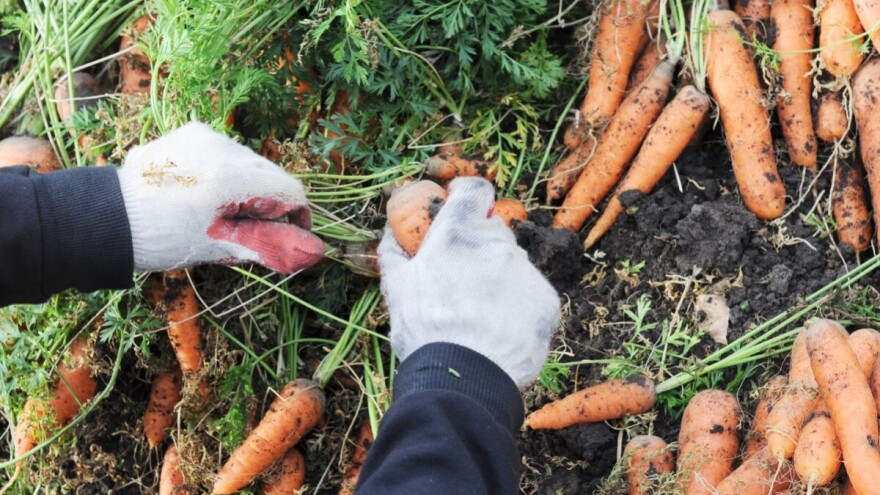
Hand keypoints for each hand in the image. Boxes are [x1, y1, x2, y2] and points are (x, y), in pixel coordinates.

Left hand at [118, 122, 323, 272]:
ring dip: (249, 186)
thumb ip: (272, 244)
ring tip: (219, 209)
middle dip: (269, 203)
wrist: (111, 217)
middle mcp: (223, 148)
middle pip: (273, 175)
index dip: (296, 217)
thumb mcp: (221, 246)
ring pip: (251, 162)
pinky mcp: (192, 132)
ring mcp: (206, 136)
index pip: (291, 191)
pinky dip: (227, 171)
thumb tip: (315, 251)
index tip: (284, 236)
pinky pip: (227, 151)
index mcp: (232, 178)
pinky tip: (204, 190)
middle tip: (245, 228)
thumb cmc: (164, 238)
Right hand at [378, 177, 559, 387]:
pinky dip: (521, 305)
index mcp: (457, 234)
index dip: (468, 195)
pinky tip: (502, 328)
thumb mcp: (396, 289)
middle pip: (493, 231)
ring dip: (500, 278)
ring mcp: (526, 271)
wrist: (464, 382)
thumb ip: (394, 252)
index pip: (475, 190)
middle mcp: (496, 243)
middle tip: (465, 281)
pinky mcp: (547, 299)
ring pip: (514, 263)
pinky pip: (533, 293)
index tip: (462, 204)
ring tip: (482, 315)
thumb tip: (391, 231)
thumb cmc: (425, 334)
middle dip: (480, 247)